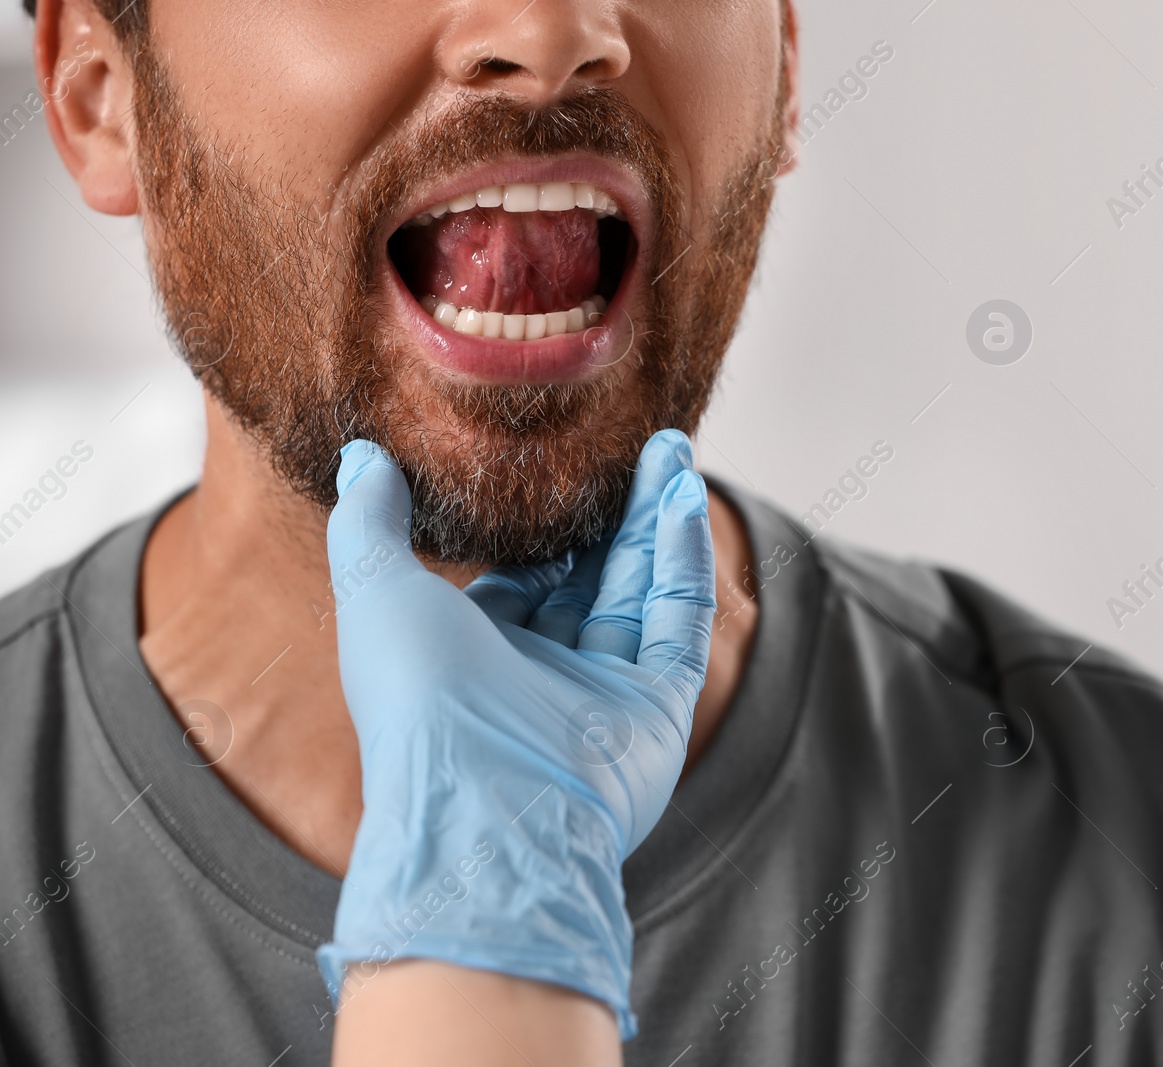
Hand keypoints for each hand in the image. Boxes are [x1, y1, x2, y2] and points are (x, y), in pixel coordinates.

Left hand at [316, 430, 715, 1039]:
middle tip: (636, 446)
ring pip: (639, 591)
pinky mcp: (658, 709)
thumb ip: (371, 523)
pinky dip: (684, 561)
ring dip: (657, 521)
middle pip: (589, 580)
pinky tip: (684, 499)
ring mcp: (605, 697)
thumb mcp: (378, 593)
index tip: (558, 467)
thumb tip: (364, 457)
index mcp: (475, 662)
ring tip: (670, 448)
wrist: (486, 809)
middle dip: (612, 513)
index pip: (518, 584)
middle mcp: (542, 681)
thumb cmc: (419, 704)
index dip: (538, 529)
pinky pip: (678, 623)